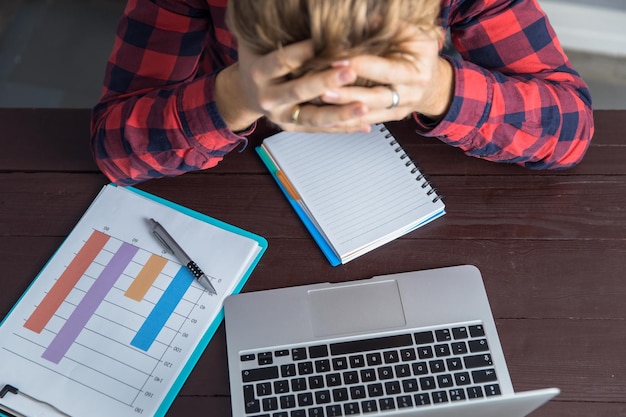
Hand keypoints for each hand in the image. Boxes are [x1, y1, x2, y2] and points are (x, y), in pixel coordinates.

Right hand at [217, 40, 368, 132]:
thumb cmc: (258, 63)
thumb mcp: (258, 45)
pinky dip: (344, 127)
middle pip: (299, 90)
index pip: (282, 61)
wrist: (244, 96)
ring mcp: (283, 117)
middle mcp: (269, 98)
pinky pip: (322, 130)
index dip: (302, 52)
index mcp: (259, 73)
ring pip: (313, 117)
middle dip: (326, 82)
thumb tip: (305, 7)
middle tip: (350, 71)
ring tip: (364, 106)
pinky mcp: (295, 129)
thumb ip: (277, 32)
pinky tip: (365, 124)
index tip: (324, 42)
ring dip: (340, 113)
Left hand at [320, 26, 453, 127]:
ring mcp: (398, 110)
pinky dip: (345, 123)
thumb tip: (366, 21)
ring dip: (342, 112)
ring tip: (320, 105)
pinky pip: (364, 123)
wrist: (431, 81)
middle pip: (376, 98)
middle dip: (348, 95)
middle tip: (324, 90)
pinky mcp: (387, 118)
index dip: (362, 67)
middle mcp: (409, 94)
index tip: (338, 61)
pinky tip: (328, 120)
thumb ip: (388, 28)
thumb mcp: (410, 34)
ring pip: (368, 115)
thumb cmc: (418, 52)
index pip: (386, 72)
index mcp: (416, 73)